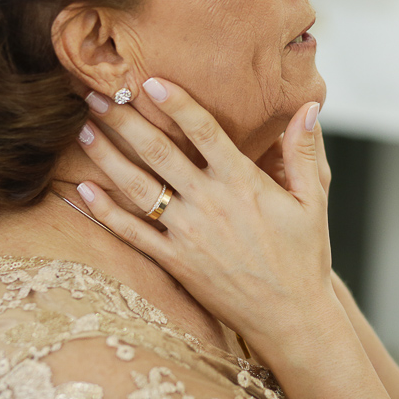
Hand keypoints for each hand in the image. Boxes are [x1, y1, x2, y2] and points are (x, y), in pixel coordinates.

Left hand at [74, 78, 337, 365]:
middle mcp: (210, 203)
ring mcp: (188, 234)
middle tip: (97, 94)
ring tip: (85, 130)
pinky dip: (106, 212)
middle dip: (125, 121)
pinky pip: (133, 234)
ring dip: (108, 157)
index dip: (177, 104)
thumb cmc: (304, 256)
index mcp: (243, 183)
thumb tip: (309, 106)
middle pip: (159, 153)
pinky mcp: (175, 263)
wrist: (291, 317)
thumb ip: (306, 150)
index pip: (205, 131)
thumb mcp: (314, 199)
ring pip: (138, 188)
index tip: (149, 81)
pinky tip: (85, 189)